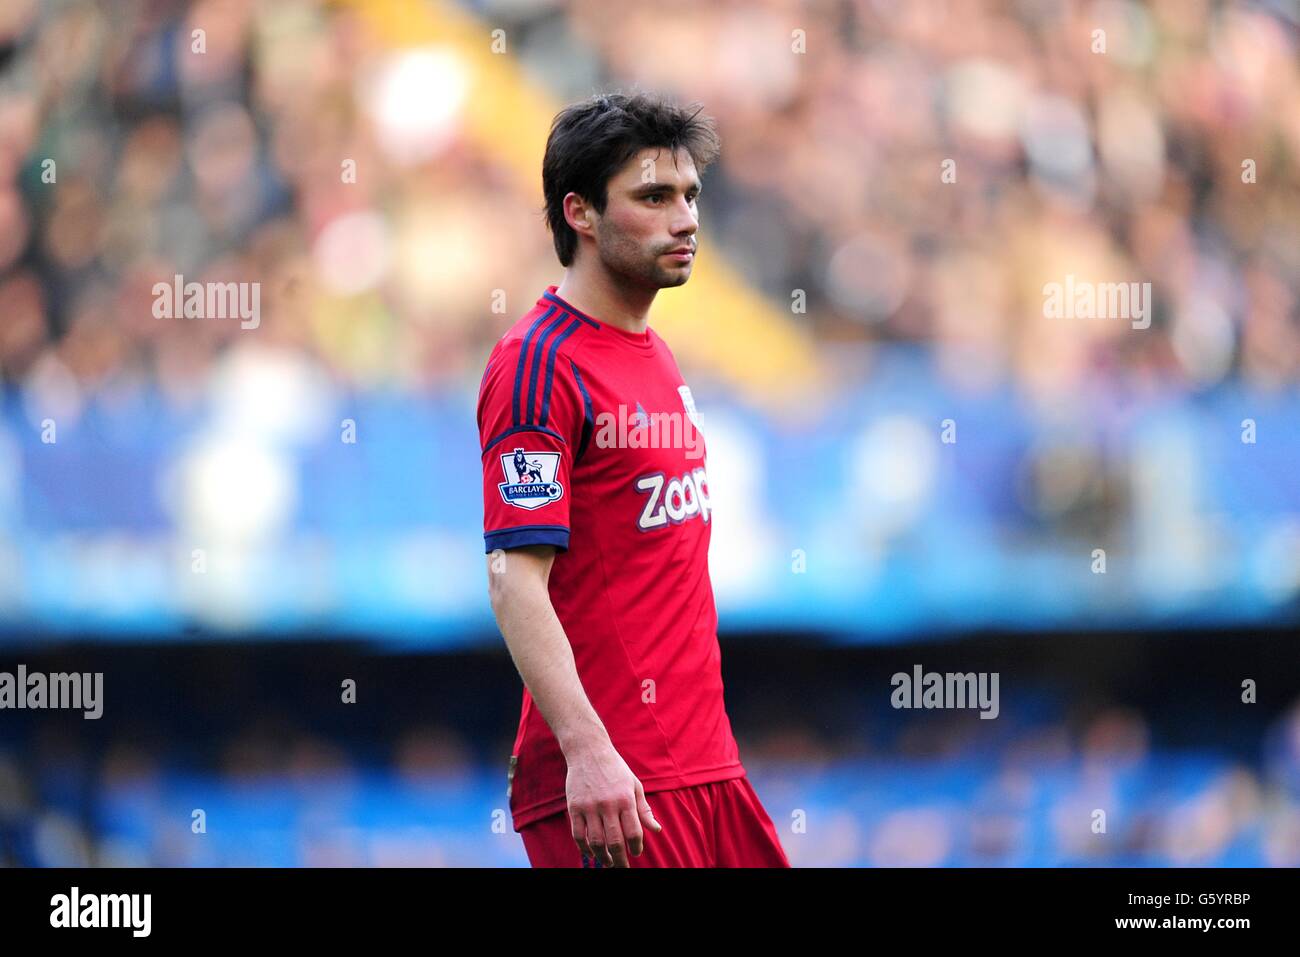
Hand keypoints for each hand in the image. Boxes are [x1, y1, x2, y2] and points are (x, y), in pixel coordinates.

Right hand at [564, 740, 662, 866]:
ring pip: (595, 841)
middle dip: (620, 860)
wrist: (588, 751)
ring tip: (607, 862)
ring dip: (602, 857)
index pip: (633, 832)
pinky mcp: (574, 807)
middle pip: (615, 841)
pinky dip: (584, 848)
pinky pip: (578, 834)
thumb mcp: (634, 785)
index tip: (636, 853)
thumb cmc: (615, 769)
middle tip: (622, 868)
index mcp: (625, 799)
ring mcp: (589, 806)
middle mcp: (608, 804)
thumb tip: (656, 830)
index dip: (636, 848)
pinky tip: (591, 852)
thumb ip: (644, 810)